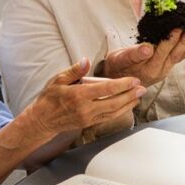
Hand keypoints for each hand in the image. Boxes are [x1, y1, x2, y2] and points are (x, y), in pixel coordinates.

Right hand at [25, 59, 143, 135]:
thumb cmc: (49, 98)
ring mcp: (88, 118)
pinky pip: (109, 117)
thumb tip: (86, 60)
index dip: (122, 84)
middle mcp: (85, 108)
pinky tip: (128, 105)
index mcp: (78, 95)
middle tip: (142, 88)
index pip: (106, 89)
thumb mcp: (57, 80)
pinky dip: (121, 111)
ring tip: (139, 95)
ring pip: (114, 112)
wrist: (42, 120)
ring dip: (129, 104)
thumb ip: (74, 70)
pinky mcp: (89, 123)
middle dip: (130, 95)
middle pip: (114, 102)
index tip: (134, 80)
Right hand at [102, 27, 184, 86]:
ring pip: (183, 53)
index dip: (170, 39)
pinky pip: (184, 55)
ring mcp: (167, 67)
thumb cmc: (118, 66)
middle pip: (176, 52)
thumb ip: (133, 55)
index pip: (160, 52)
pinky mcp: (170, 64)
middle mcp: (160, 69)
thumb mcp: (119, 59)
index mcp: (147, 68)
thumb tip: (147, 49)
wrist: (120, 80)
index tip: (177, 27)